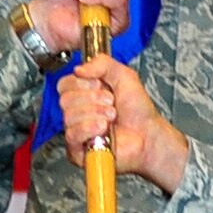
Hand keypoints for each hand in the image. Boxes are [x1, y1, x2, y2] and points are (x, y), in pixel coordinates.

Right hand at [59, 55, 188, 191]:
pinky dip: (90, 129)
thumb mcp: (124, 75)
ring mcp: (77, 130)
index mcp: (84, 94)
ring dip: (95, 114)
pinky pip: (72, 134)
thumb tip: (79, 68)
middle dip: (92, 99)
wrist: (147, 134)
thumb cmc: (138, 110)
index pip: (65, 84)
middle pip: (65, 99)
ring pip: (69, 116)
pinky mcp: (78, 149)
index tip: (100, 85)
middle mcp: (78, 112)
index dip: (82, 83)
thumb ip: (102, 63)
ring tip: (111, 117)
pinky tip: (103, 129)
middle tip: (110, 103)